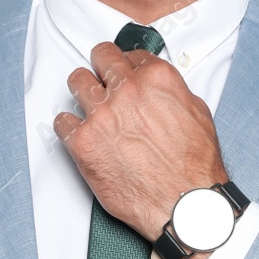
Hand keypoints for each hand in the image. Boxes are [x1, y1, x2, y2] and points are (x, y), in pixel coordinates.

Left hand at [53, 41, 228, 247]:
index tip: (124, 76)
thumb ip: (171, 92)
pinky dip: (69, 128)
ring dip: (83, 92)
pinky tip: (81, 136)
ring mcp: (101, 115)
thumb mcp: (197, 113)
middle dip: (102, 68)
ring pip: (76, 82)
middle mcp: (126, 90)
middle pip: (100, 57)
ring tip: (90, 107)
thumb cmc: (194, 167)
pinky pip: (61, 122)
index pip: (130, 54)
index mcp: (156, 78)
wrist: (184, 204)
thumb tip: (157, 89)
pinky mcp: (83, 142)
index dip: (127, 67)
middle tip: (103, 82)